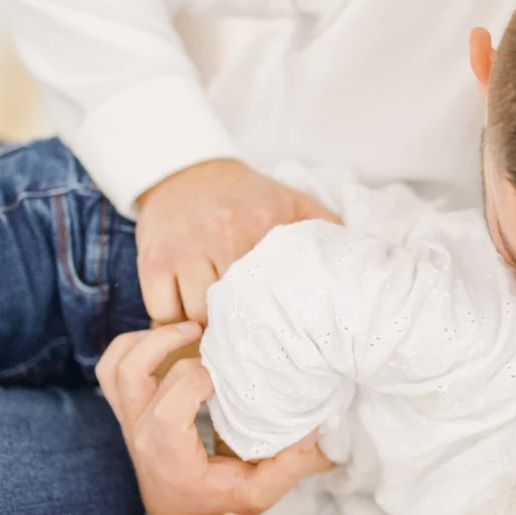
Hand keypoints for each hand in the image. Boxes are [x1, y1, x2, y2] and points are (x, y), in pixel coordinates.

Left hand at [96, 323, 331, 514]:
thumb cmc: (220, 504)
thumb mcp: (261, 494)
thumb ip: (288, 466)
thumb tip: (308, 429)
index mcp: (170, 455)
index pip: (171, 406)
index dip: (198, 379)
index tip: (230, 374)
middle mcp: (141, 435)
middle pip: (144, 373)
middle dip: (181, 348)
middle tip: (216, 338)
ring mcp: (128, 422)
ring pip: (119, 366)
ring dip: (149, 339)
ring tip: (188, 329)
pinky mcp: (126, 412)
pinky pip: (110, 369)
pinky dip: (130, 346)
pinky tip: (164, 340)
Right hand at [134, 158, 339, 324]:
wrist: (185, 171)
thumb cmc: (244, 196)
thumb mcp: (292, 201)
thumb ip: (326, 228)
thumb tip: (362, 259)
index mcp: (263, 225)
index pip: (275, 289)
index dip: (280, 318)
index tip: (285, 334)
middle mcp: (223, 236)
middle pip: (236, 309)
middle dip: (244, 330)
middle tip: (252, 343)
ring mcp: (184, 251)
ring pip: (198, 317)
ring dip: (208, 331)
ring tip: (221, 336)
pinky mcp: (153, 262)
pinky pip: (163, 312)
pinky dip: (174, 326)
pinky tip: (188, 324)